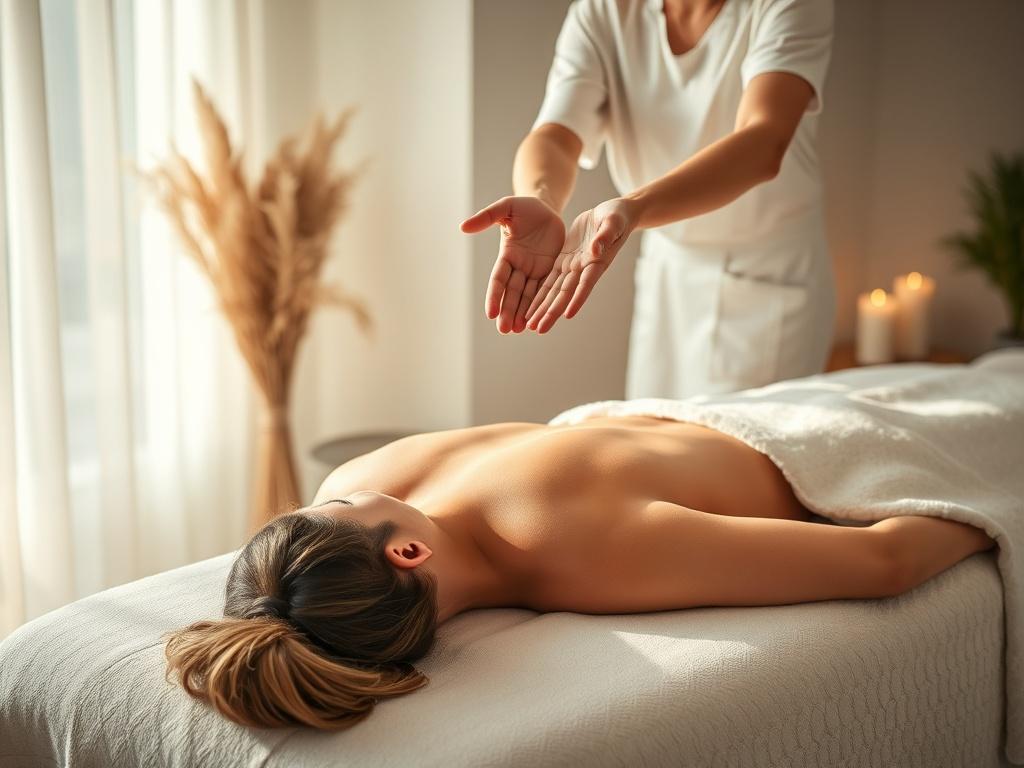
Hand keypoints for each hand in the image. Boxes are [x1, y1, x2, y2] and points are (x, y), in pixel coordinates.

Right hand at [461, 196, 565, 333]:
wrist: (545, 208)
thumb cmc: (524, 207)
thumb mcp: (505, 207)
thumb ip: (486, 217)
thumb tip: (462, 227)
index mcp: (507, 255)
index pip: (499, 279)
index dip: (495, 296)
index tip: (491, 313)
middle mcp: (519, 266)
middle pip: (512, 293)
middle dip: (508, 311)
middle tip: (505, 330)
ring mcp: (535, 270)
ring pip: (528, 296)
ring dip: (523, 313)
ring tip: (520, 331)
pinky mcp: (550, 269)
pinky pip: (546, 289)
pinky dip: (541, 304)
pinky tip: (538, 319)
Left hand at [524, 197, 638, 333]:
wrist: (612, 214)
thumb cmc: (617, 217)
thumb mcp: (613, 222)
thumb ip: (605, 235)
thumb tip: (596, 249)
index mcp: (596, 261)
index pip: (586, 283)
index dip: (577, 299)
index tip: (568, 315)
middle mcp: (584, 269)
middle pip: (565, 294)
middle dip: (551, 311)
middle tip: (538, 329)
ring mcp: (573, 266)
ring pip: (554, 290)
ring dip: (542, 308)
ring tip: (530, 325)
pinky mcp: (565, 259)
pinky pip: (549, 279)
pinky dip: (540, 293)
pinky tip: (531, 307)